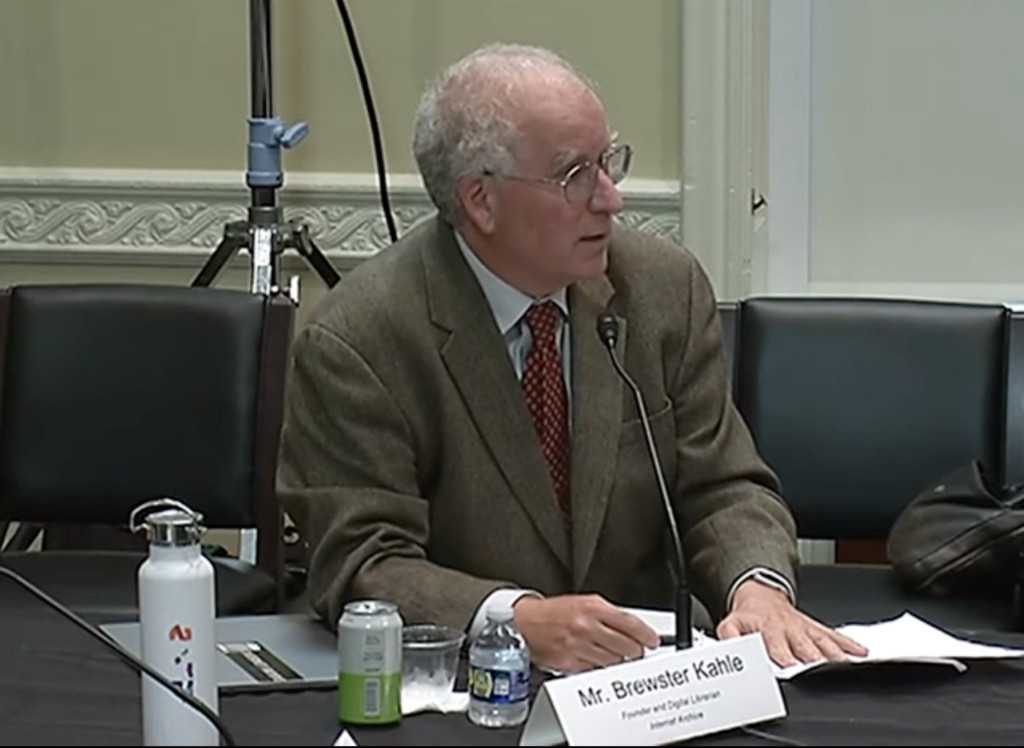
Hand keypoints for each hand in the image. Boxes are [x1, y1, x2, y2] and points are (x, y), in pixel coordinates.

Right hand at [512, 593, 659, 671]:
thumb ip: (608, 614)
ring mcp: (579, 646)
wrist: (524, 622)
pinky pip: (595, 671)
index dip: (646, 634)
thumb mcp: (583, 603)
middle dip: (635, 651)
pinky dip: (600, 668)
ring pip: (613, 662)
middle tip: (636, 651)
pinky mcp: (570, 662)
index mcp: (593, 607)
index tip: (652, 640)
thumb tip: (631, 628)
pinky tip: (599, 661)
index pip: (630, 624)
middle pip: (627, 647)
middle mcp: (587, 626)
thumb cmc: (553, 612)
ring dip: (618, 661)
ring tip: (616, 656)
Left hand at [716, 579, 867, 667]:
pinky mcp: (817, 628)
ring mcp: (806, 629)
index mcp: (769, 630)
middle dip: (813, 659)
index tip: (790, 667)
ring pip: (824, 642)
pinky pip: (836, 636)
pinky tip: (861, 653)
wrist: (761, 594)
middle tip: (822, 669)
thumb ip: (729, 638)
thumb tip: (729, 649)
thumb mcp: (730, 624)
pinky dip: (850, 645)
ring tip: (846, 665)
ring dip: (835, 654)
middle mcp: (790, 630)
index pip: (776, 646)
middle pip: (805, 647)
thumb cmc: (748, 616)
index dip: (783, 657)